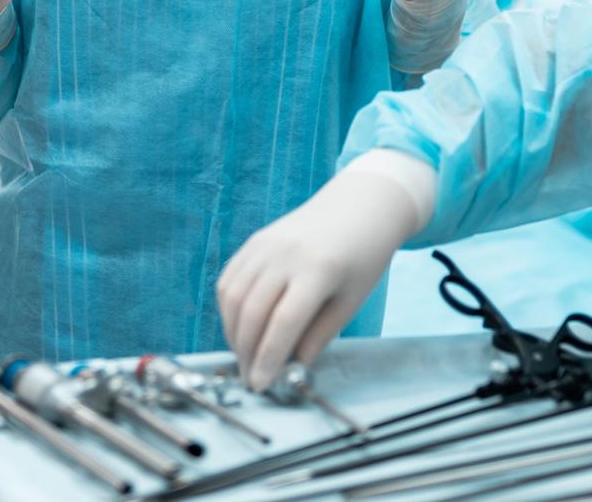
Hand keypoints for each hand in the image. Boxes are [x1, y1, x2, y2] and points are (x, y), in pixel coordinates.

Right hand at [218, 167, 424, 391]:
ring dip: (233, 332)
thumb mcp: (352, 301)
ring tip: (244, 356)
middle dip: (246, 352)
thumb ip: (320, 334)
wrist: (358, 207)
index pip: (284, 322)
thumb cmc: (362, 257)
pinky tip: (240, 327)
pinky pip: (230, 279)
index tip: (261, 384)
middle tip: (249, 377)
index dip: (268, 358)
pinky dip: (229, 308)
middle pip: (252, 312)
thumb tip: (293, 364)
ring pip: (233, 297)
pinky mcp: (255, 241)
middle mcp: (285, 254)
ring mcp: (266, 244)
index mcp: (318, 270)